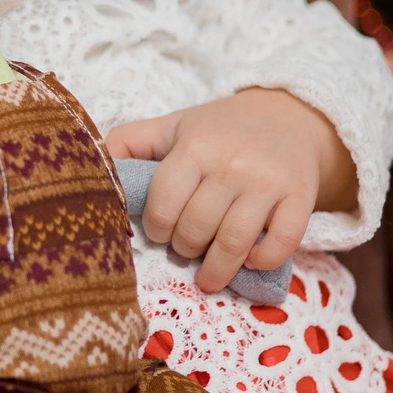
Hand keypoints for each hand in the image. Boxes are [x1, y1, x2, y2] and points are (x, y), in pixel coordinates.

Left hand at [106, 88, 354, 291]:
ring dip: (216, 269)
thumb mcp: (174, 126)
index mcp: (196, 147)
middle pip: (197, 228)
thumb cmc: (221, 129)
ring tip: (208, 276)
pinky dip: (263, 260)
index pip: (164, 202)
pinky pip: (282, 242)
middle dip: (184, 249)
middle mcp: (232, 165)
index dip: (156, 227)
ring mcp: (268, 182)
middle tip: (185, 250)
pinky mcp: (300, 197)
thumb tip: (91, 164)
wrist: (289, 116)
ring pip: (235, 242)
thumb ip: (131, 141)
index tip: (160, 231)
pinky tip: (251, 261)